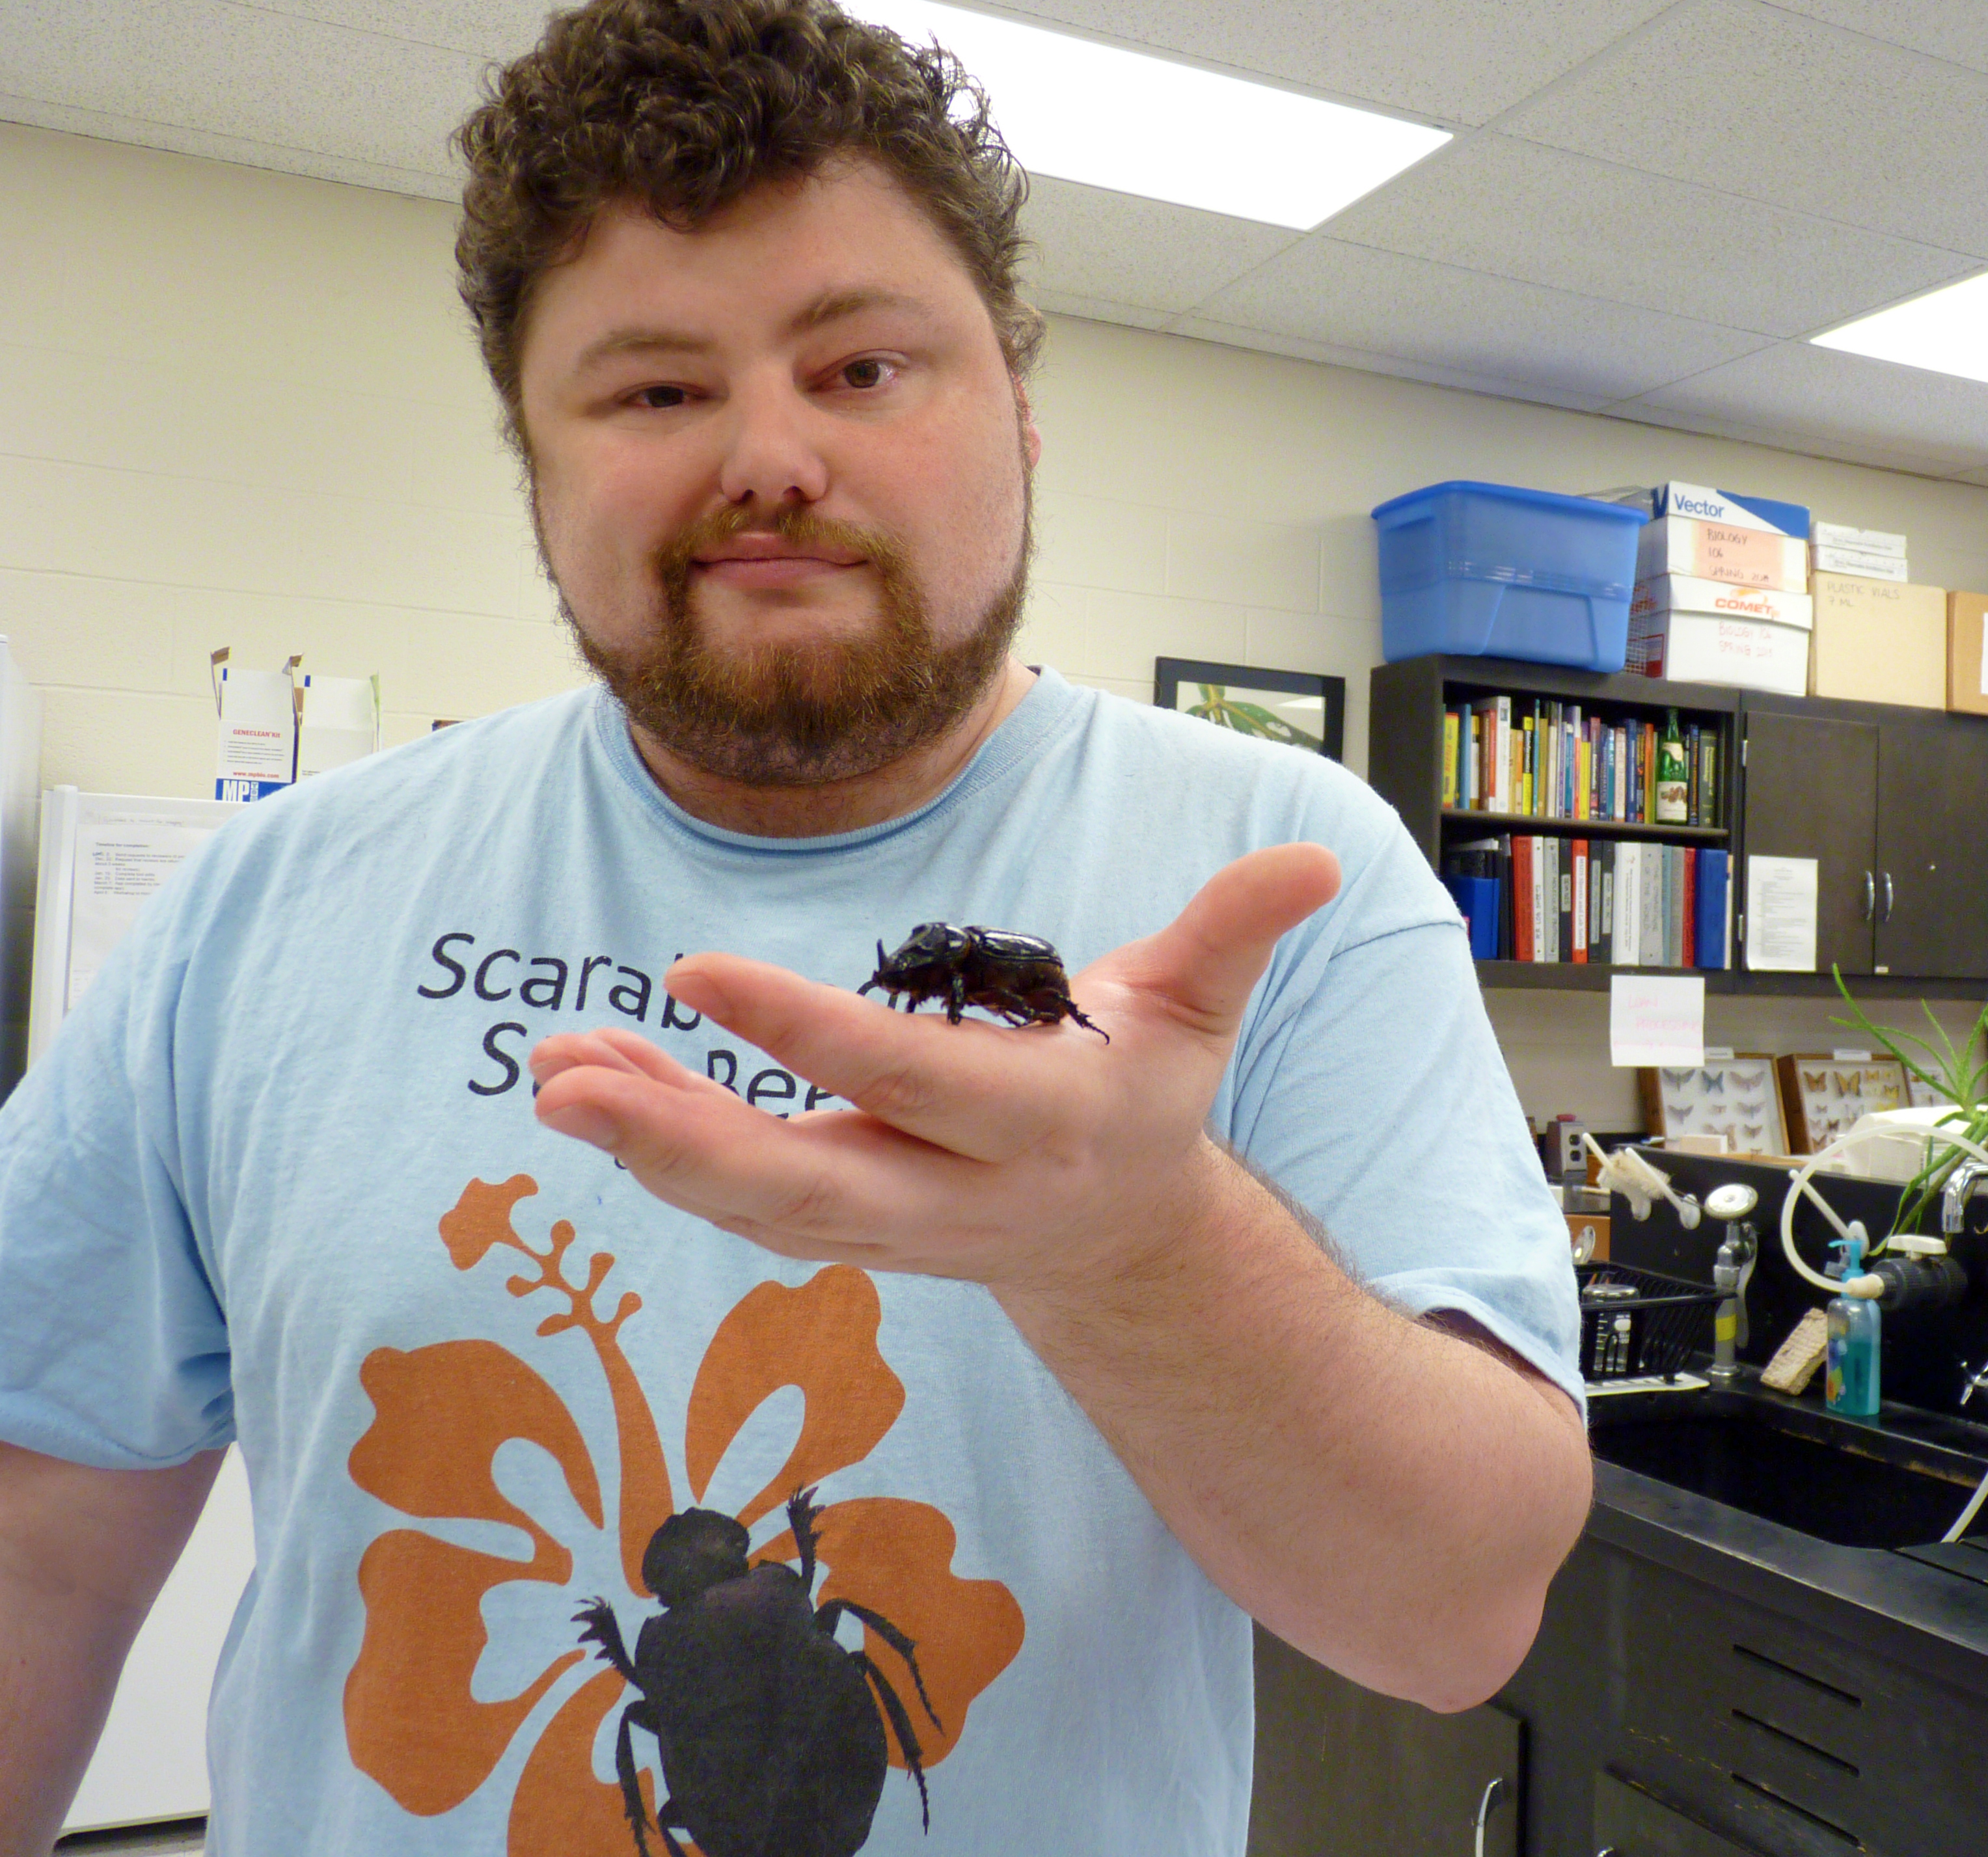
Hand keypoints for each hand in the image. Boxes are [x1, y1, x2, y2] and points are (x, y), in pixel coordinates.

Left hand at [526, 843, 1339, 1290]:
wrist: (1124, 1244)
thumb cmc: (1151, 1097)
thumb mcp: (1200, 1012)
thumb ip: (1237, 931)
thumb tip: (1315, 861)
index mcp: (1040, 1124)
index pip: (905, 1079)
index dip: (801, 1034)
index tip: (695, 972)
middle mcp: (958, 1196)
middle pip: (804, 1189)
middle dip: (681, 1142)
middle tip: (569, 1081)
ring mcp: (896, 1230)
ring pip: (755, 1208)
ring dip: (649, 1149)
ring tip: (553, 1081)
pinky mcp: (850, 1233)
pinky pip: (746, 1206)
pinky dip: (666, 1158)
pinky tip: (594, 1098)